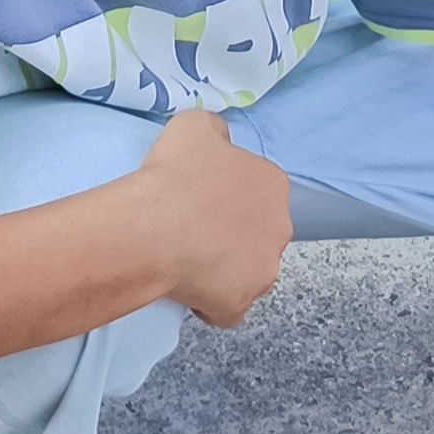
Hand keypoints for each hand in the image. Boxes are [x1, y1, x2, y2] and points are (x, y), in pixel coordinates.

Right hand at [137, 113, 293, 327]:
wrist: (154, 229)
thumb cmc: (174, 175)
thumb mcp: (194, 126)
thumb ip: (216, 131)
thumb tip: (220, 141)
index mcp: (273, 185)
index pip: (257, 192)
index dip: (227, 197)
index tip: (201, 200)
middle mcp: (279, 228)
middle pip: (257, 234)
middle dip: (231, 235)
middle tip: (192, 230)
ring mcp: (263, 270)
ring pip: (247, 272)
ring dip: (224, 269)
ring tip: (186, 260)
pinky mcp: (240, 304)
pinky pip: (228, 308)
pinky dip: (211, 304)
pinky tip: (187, 289)